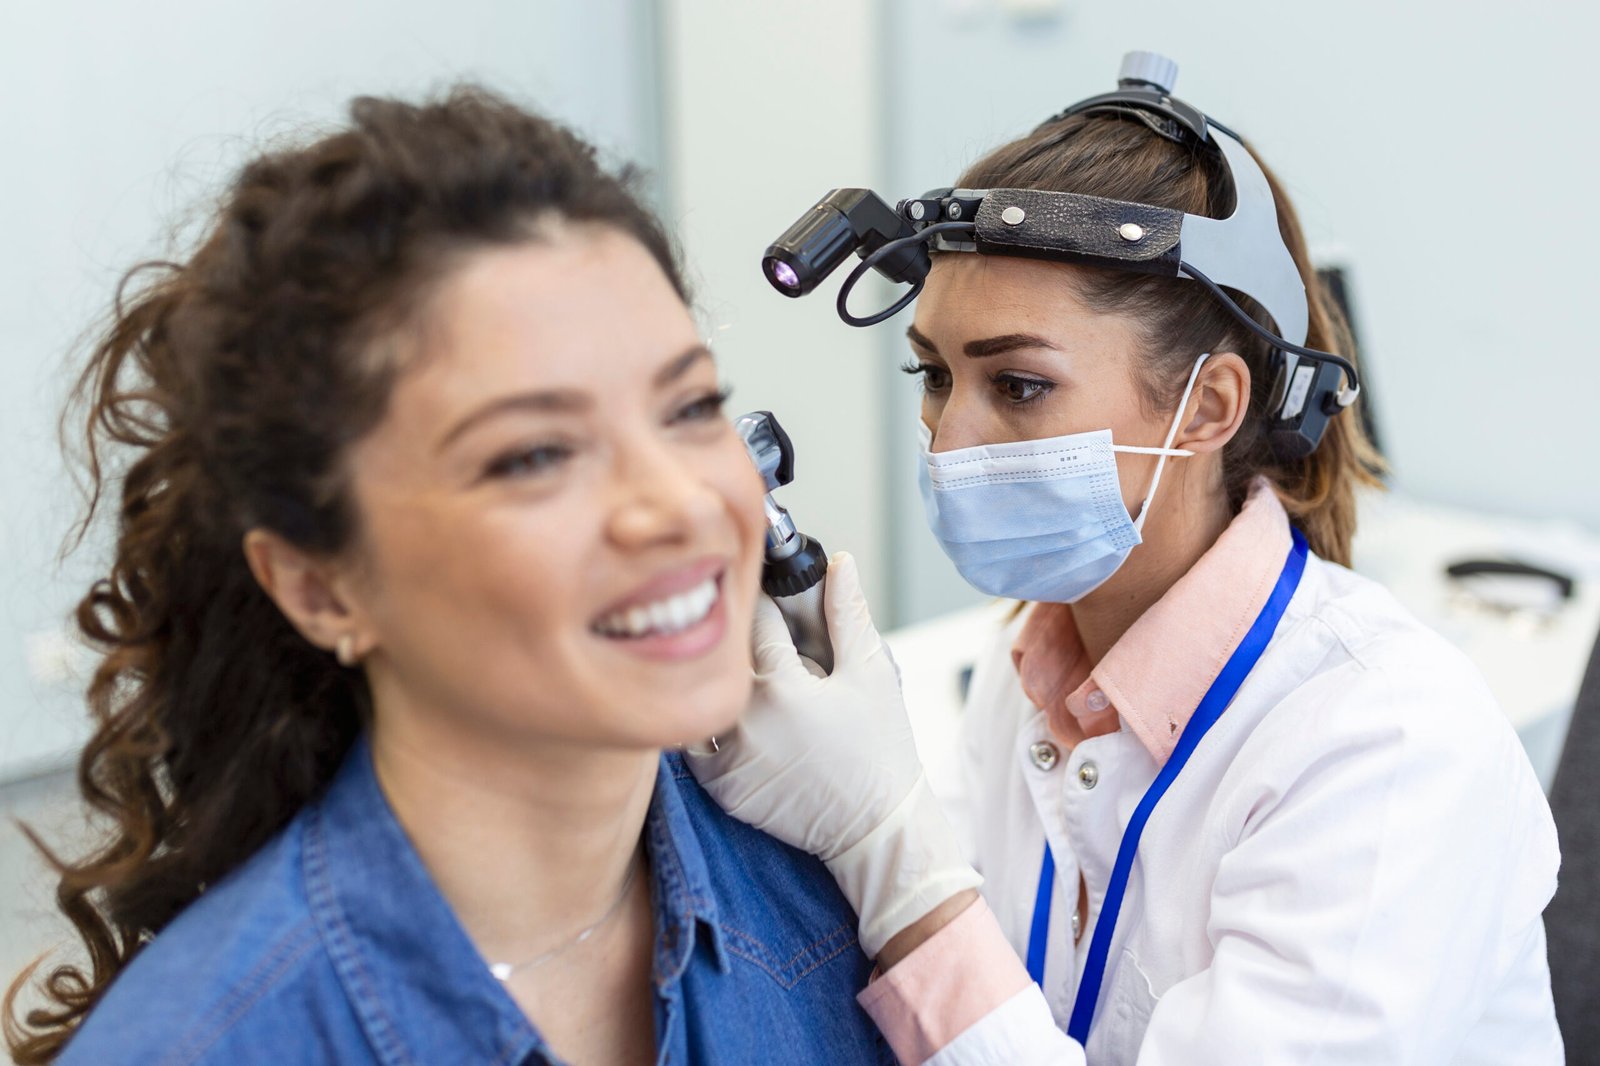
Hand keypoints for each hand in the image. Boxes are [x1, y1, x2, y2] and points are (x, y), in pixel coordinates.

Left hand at [686, 552, 979, 957]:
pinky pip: (696, 743)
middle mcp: (745, 723)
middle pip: (724, 658)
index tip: (770, 595)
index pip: (759, 622)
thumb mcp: (872, 674)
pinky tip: (741, 721)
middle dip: (739, 643)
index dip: (768, 604)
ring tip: (747, 685)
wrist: (877, 829)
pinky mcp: (720, 789)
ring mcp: (727, 759)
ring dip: (718, 685)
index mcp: (783, 688)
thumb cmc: (882, 750)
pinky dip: (710, 726)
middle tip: (762, 644)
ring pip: (705, 699)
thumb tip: (840, 563)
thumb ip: (848, 615)